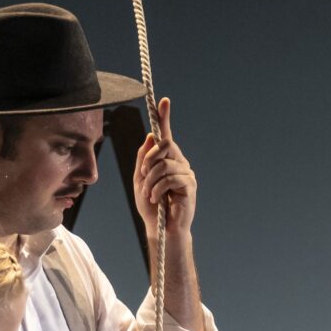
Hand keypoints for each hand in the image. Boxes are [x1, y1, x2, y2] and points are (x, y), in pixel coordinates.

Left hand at [131, 97, 196, 241]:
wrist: (160, 229)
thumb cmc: (151, 206)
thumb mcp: (140, 179)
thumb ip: (143, 159)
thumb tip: (150, 136)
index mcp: (167, 159)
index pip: (166, 135)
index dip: (164, 117)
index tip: (163, 101)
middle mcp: (180, 162)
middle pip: (165, 145)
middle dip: (149, 160)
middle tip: (145, 177)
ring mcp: (187, 173)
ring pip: (165, 163)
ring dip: (151, 180)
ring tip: (150, 194)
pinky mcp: (190, 185)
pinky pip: (171, 178)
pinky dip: (158, 189)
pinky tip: (157, 198)